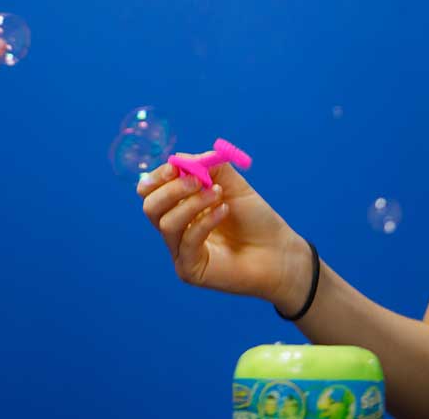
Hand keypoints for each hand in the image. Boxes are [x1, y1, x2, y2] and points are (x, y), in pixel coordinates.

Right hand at [137, 156, 309, 309]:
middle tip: (198, 181)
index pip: (151, 190)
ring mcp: (181, 251)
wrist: (278, 251)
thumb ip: (209, 167)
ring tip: (218, 194)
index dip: (158, 177)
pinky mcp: (189, 270)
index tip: (175, 167)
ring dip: (192, 203)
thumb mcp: (233, 184)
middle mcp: (176, 228)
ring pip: (166, 223)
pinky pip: (187, 241)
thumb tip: (181, 158)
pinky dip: (204, 221)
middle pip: (150, 206)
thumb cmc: (255, 218)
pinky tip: (224, 211)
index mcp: (180, 206)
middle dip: (171, 189)